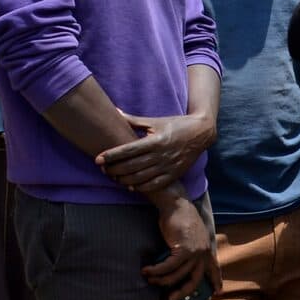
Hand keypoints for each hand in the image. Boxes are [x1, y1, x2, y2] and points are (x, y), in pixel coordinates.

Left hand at [97, 112, 216, 194]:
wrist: (201, 134)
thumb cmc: (176, 125)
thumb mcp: (156, 121)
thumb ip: (134, 120)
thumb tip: (115, 112)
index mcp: (155, 140)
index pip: (128, 150)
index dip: (111, 155)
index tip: (98, 159)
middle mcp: (161, 155)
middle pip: (131, 166)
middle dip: (114, 169)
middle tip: (103, 169)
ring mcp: (167, 166)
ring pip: (140, 178)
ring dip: (124, 180)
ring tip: (114, 177)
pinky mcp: (173, 174)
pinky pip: (153, 185)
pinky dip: (140, 187)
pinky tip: (130, 186)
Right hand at [142, 194, 220, 299]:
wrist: (176, 205)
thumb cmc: (180, 220)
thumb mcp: (190, 237)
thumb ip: (190, 251)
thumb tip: (179, 268)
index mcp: (207, 249)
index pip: (214, 268)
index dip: (217, 280)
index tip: (218, 291)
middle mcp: (204, 252)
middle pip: (195, 279)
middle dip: (183, 292)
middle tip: (171, 298)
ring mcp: (195, 251)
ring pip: (177, 275)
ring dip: (161, 279)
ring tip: (150, 279)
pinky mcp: (184, 249)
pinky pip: (168, 267)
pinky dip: (156, 270)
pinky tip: (146, 271)